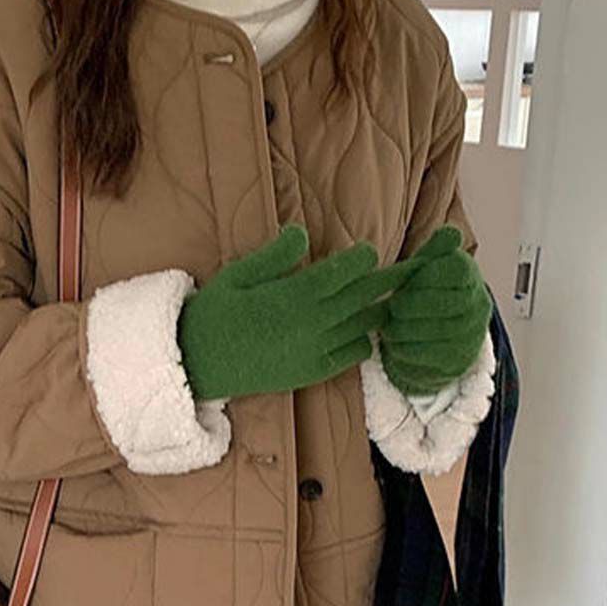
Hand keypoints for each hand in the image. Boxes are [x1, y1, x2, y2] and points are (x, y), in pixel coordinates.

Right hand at [177, 223, 420, 399]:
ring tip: (386, 299)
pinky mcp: (312, 373)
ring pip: (365, 326)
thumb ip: (275, 255)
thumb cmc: (214, 315)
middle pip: (364, 298)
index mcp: (294, 295)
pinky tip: (359, 330)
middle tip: (409, 271)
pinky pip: (353, 355)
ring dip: (376, 310)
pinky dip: (363, 340)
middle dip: (387, 281)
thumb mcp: (237, 275)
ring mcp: (315, 350)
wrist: (197, 364)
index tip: (369, 252)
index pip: (345, 272)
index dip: (363, 259)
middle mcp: (312, 323)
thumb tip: (302, 233)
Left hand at [379, 225, 492, 395]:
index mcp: (470, 278)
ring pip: (429, 331)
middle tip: (394, 306)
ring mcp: (469, 337)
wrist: (437, 336)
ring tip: (391, 324)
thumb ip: (436, 249)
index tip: (407, 283)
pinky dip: (401, 349)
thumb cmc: (427, 294)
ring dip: (401, 328)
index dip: (426, 276)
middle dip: (408, 305)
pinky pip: (423, 356)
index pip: (455, 270)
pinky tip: (396, 342)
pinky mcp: (455, 363)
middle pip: (440, 303)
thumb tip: (451, 232)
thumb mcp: (429, 266)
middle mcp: (477, 307)